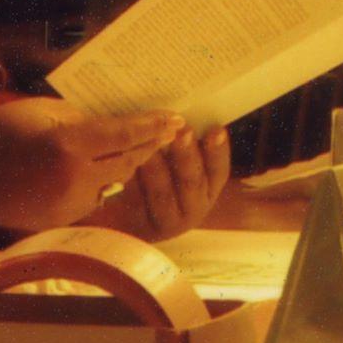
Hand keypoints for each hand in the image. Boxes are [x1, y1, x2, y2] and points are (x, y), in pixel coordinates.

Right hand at [0, 99, 186, 232]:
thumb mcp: (42, 111)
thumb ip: (82, 118)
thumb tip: (113, 124)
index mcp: (69, 145)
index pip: (125, 135)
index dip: (154, 127)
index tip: (176, 119)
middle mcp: (74, 179)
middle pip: (127, 161)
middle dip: (149, 146)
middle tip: (170, 131)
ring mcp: (68, 204)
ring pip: (113, 182)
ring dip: (128, 164)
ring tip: (146, 145)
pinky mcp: (61, 220)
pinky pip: (92, 197)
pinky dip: (101, 181)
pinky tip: (106, 167)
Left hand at [90, 125, 232, 240]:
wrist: (126, 221)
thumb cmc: (155, 180)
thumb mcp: (175, 163)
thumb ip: (180, 143)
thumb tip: (176, 114)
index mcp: (208, 188)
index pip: (218, 170)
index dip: (218, 151)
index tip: (216, 130)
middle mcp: (194, 207)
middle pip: (192, 180)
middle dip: (187, 154)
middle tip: (182, 131)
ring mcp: (169, 220)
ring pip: (163, 192)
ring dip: (156, 166)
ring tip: (148, 145)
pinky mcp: (141, 227)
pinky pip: (136, 203)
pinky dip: (131, 183)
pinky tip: (124, 166)